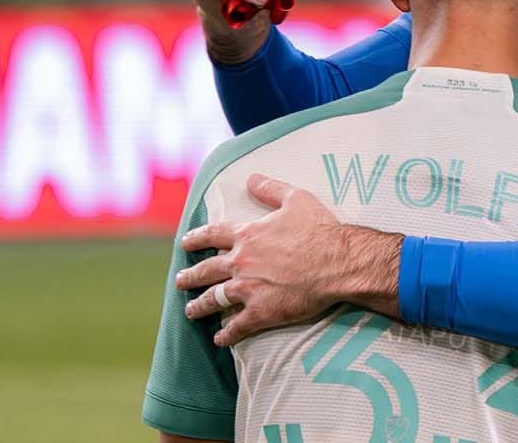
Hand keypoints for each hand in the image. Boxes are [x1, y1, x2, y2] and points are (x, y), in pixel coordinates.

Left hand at [174, 175, 401, 345]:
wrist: (337, 262)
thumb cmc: (320, 230)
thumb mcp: (296, 199)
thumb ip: (271, 189)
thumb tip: (251, 178)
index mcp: (247, 235)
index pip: (213, 235)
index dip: (196, 238)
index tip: (184, 243)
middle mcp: (241, 262)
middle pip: (207, 270)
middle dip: (190, 276)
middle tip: (180, 281)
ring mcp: (248, 289)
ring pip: (214, 299)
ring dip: (200, 306)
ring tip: (190, 311)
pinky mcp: (261, 312)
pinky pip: (237, 326)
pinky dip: (226, 334)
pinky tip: (219, 339)